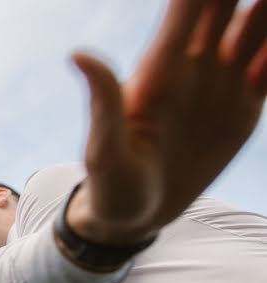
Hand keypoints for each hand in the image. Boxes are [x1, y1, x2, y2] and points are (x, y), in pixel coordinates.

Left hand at [68, 0, 266, 244]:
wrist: (131, 217)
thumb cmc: (110, 184)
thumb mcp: (105, 150)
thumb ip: (104, 101)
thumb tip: (78, 55)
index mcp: (160, 67)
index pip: (188, 6)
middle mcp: (193, 66)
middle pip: (225, 6)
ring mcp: (220, 84)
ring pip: (255, 30)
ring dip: (266, 16)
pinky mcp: (243, 108)